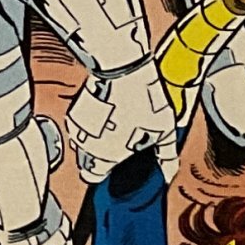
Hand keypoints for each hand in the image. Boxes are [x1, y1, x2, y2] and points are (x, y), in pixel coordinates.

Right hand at [67, 55, 179, 183]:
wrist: (122, 67)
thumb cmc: (143, 101)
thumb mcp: (164, 133)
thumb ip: (166, 158)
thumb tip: (168, 173)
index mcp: (104, 157)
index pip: (92, 177)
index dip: (104, 173)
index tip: (117, 164)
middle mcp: (84, 145)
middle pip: (85, 162)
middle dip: (99, 158)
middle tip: (120, 145)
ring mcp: (78, 125)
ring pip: (81, 143)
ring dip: (93, 141)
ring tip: (115, 127)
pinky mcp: (77, 108)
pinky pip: (81, 125)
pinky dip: (91, 124)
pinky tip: (108, 113)